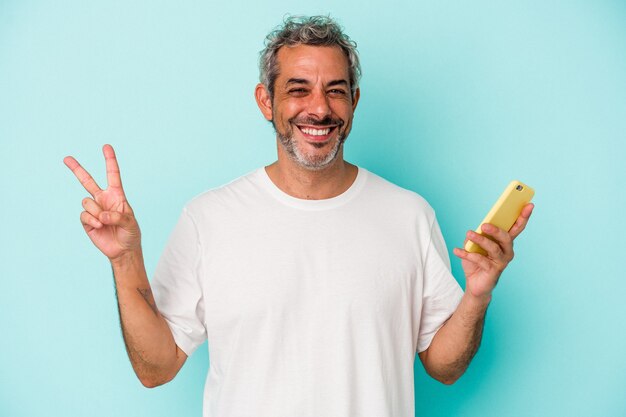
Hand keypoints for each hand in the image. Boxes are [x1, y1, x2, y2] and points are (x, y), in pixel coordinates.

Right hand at [64, 145, 140, 260]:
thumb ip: (117, 217)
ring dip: (97, 212)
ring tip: (105, 221)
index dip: (110, 160)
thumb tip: (101, 215)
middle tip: (66, 158)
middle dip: (77, 169)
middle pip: (87, 181)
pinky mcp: (87, 221)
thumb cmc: (130, 234)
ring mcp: (94, 209)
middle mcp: (103, 199)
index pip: (113, 175)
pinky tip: (99, 226)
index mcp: (116, 195)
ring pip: (87, 202)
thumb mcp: (130, 223)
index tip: (106, 146)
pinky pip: (84, 214)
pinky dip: (92, 220)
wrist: (122, 250)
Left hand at [453, 204, 533, 301]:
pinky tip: (457, 251)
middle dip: (497, 230)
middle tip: (484, 224)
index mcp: (505, 242)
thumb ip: (475, 236)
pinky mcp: (493, 271)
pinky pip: (481, 260)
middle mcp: (507, 251)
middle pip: (506, 237)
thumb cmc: (477, 261)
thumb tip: (474, 231)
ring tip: (469, 233)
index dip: (523, 216)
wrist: (475, 284)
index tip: (529, 204)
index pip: (517, 227)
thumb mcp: (474, 245)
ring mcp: (501, 262)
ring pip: (494, 248)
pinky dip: (467, 254)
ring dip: (480, 240)